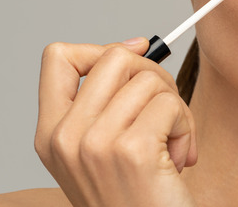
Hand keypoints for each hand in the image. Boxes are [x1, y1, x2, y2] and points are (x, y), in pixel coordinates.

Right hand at [34, 39, 197, 206]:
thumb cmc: (136, 195)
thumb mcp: (103, 147)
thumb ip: (107, 101)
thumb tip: (134, 46)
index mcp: (52, 132)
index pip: (59, 57)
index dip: (102, 47)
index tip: (135, 56)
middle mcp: (65, 137)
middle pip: (116, 57)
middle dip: (154, 77)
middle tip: (165, 112)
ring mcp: (94, 144)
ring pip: (150, 79)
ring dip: (175, 109)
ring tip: (171, 144)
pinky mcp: (131, 151)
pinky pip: (171, 104)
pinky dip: (186, 128)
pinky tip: (179, 158)